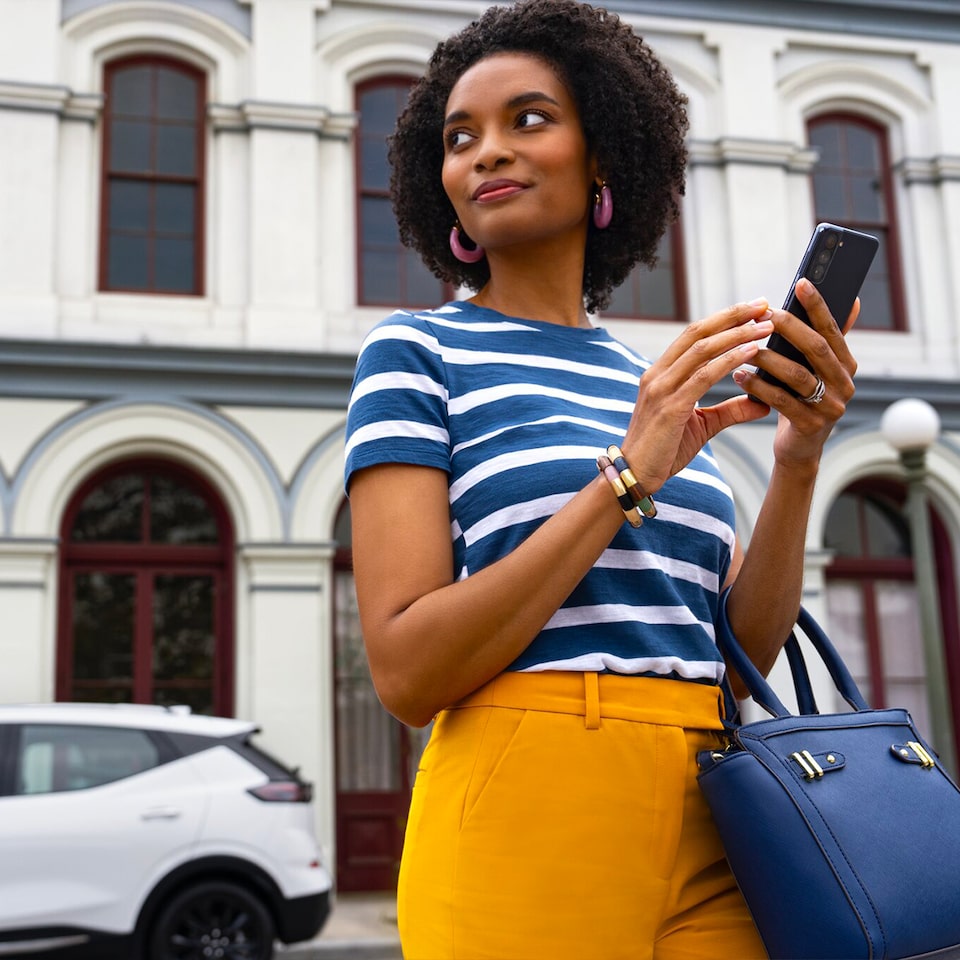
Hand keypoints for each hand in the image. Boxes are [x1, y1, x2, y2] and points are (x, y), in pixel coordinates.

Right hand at [621, 299, 774, 492]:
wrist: (635, 477)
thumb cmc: (663, 451)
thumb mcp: (702, 426)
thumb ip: (730, 411)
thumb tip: (762, 403)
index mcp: (660, 374)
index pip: (693, 336)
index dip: (723, 319)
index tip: (752, 310)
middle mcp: (658, 375)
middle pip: (698, 332)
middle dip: (733, 316)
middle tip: (764, 305)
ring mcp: (661, 389)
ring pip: (703, 349)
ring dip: (737, 334)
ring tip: (766, 325)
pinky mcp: (670, 407)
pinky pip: (704, 376)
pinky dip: (730, 360)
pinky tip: (752, 351)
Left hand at [735, 278, 858, 464]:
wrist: (799, 450)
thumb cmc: (803, 401)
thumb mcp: (819, 371)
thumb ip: (831, 339)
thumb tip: (852, 300)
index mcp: (846, 365)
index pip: (833, 329)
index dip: (818, 306)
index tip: (801, 283)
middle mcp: (844, 384)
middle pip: (816, 348)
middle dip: (790, 327)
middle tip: (764, 314)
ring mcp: (830, 407)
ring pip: (797, 375)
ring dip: (768, 358)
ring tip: (744, 347)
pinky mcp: (810, 426)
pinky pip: (781, 401)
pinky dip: (758, 387)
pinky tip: (739, 376)